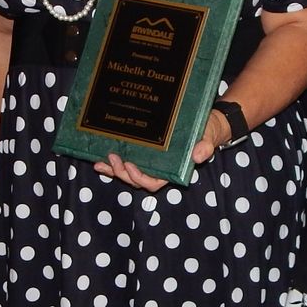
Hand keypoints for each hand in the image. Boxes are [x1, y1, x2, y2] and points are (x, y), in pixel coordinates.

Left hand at [91, 113, 226, 191]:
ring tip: (100, 163)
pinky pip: (126, 162)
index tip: (131, 167)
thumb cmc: (206, 132)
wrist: (204, 123)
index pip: (153, 183)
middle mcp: (159, 170)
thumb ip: (205, 147)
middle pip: (136, 180)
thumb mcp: (208, 138)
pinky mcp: (143, 154)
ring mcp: (149, 163)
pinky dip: (112, 164)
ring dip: (113, 170)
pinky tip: (99, 160)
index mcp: (173, 171)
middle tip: (113, 158)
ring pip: (128, 174)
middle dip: (122, 173)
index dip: (140, 178)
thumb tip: (198, 156)